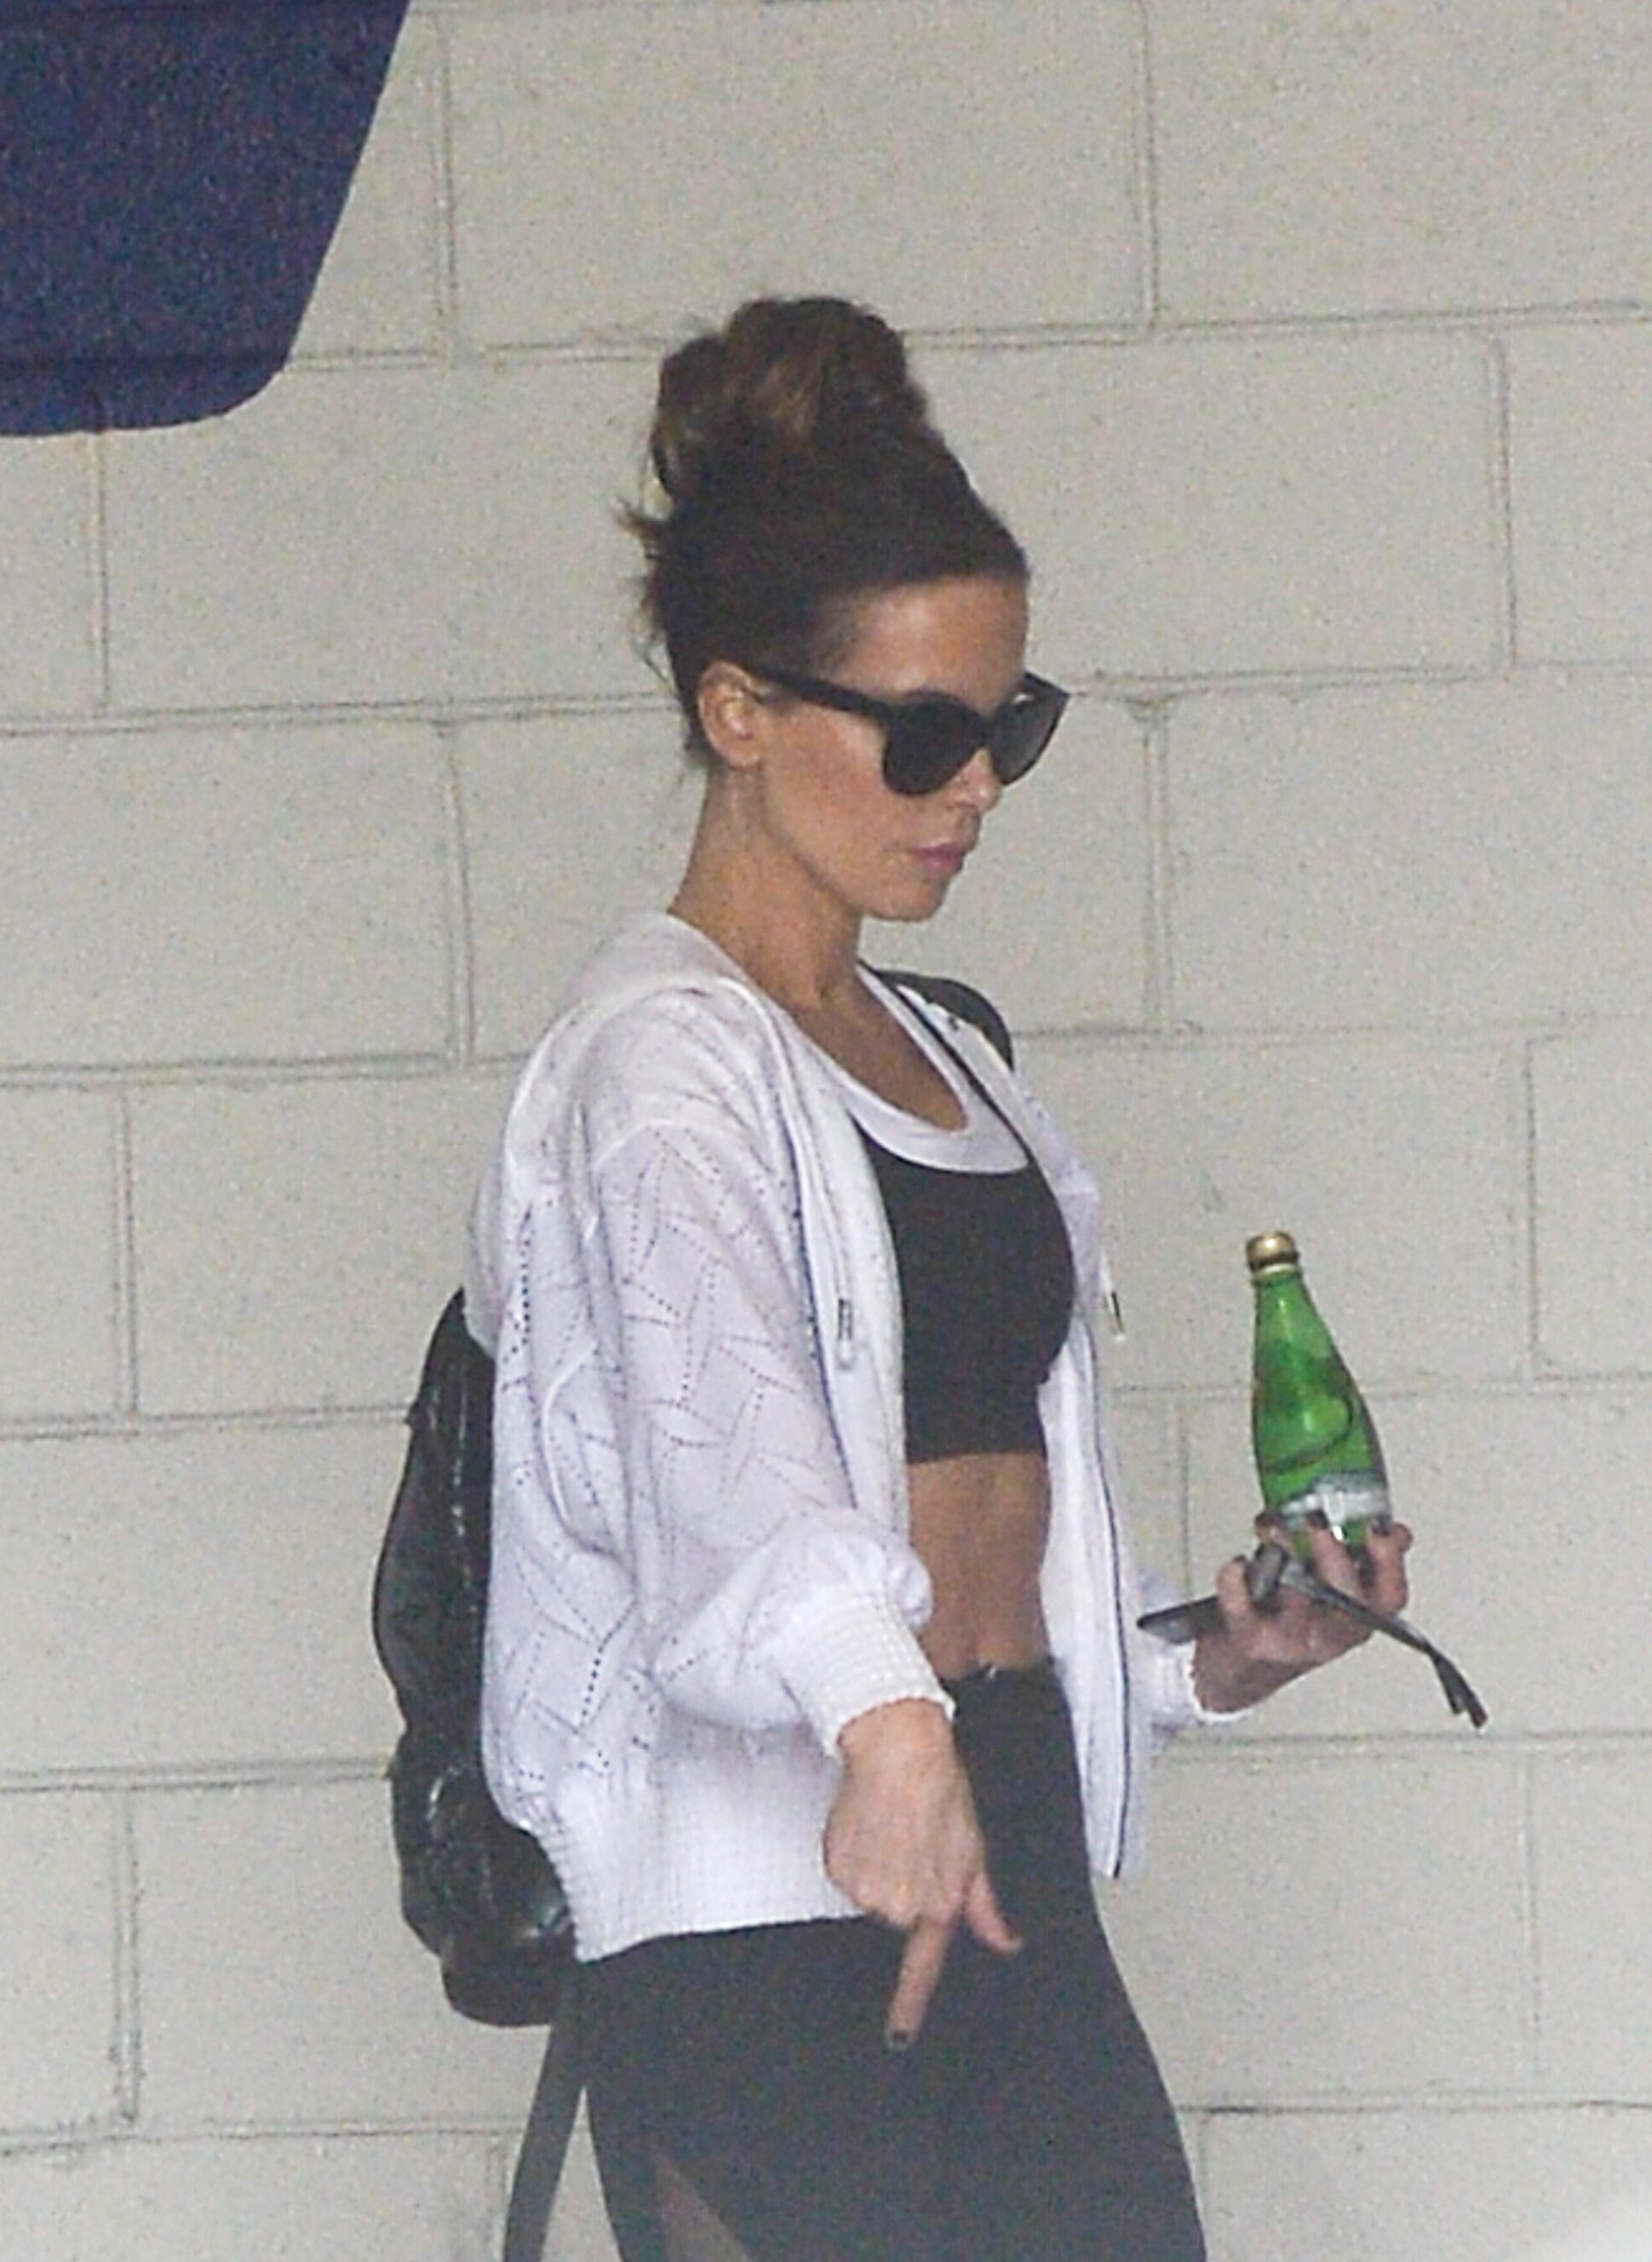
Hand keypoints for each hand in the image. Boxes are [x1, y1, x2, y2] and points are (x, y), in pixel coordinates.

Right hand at [826, 1699, 1019, 2046]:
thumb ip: (985, 1906)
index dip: (909, 2005)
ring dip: (879, 1869)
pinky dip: (855, 1855)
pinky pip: (846, 1874)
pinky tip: (870, 1827)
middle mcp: (901, 1904)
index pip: (922, 1967)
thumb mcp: (974, 1849)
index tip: (899, 2037)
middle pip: (897, 1915)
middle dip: (905, 1887)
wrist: (899, 1751)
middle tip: (911, 1847)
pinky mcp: (838, 1867)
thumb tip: (1006, 1941)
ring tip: (892, 1831)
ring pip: (871, 1893)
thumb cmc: (940, 1789)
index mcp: (939, 1902)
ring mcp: (867, 1888)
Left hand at [1190, 1517, 1412, 1714]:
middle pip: (1347, 1602)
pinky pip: (1243, 1611)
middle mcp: (1329, 1633)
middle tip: (1317, 1520)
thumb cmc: (1291, 1612)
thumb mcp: (1334, 1583)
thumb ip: (1364, 1557)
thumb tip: (1397, 1533)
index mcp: (1358, 1616)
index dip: (1389, 1562)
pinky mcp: (1249, 1639)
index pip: (1390, 1596)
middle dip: (1334, 1557)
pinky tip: (1238, 1563)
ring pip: (1296, 1604)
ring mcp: (1290, 1639)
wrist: (1245, 1661)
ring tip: (1273, 1526)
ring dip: (1283, 1556)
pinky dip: (1237, 1582)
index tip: (1379, 1526)